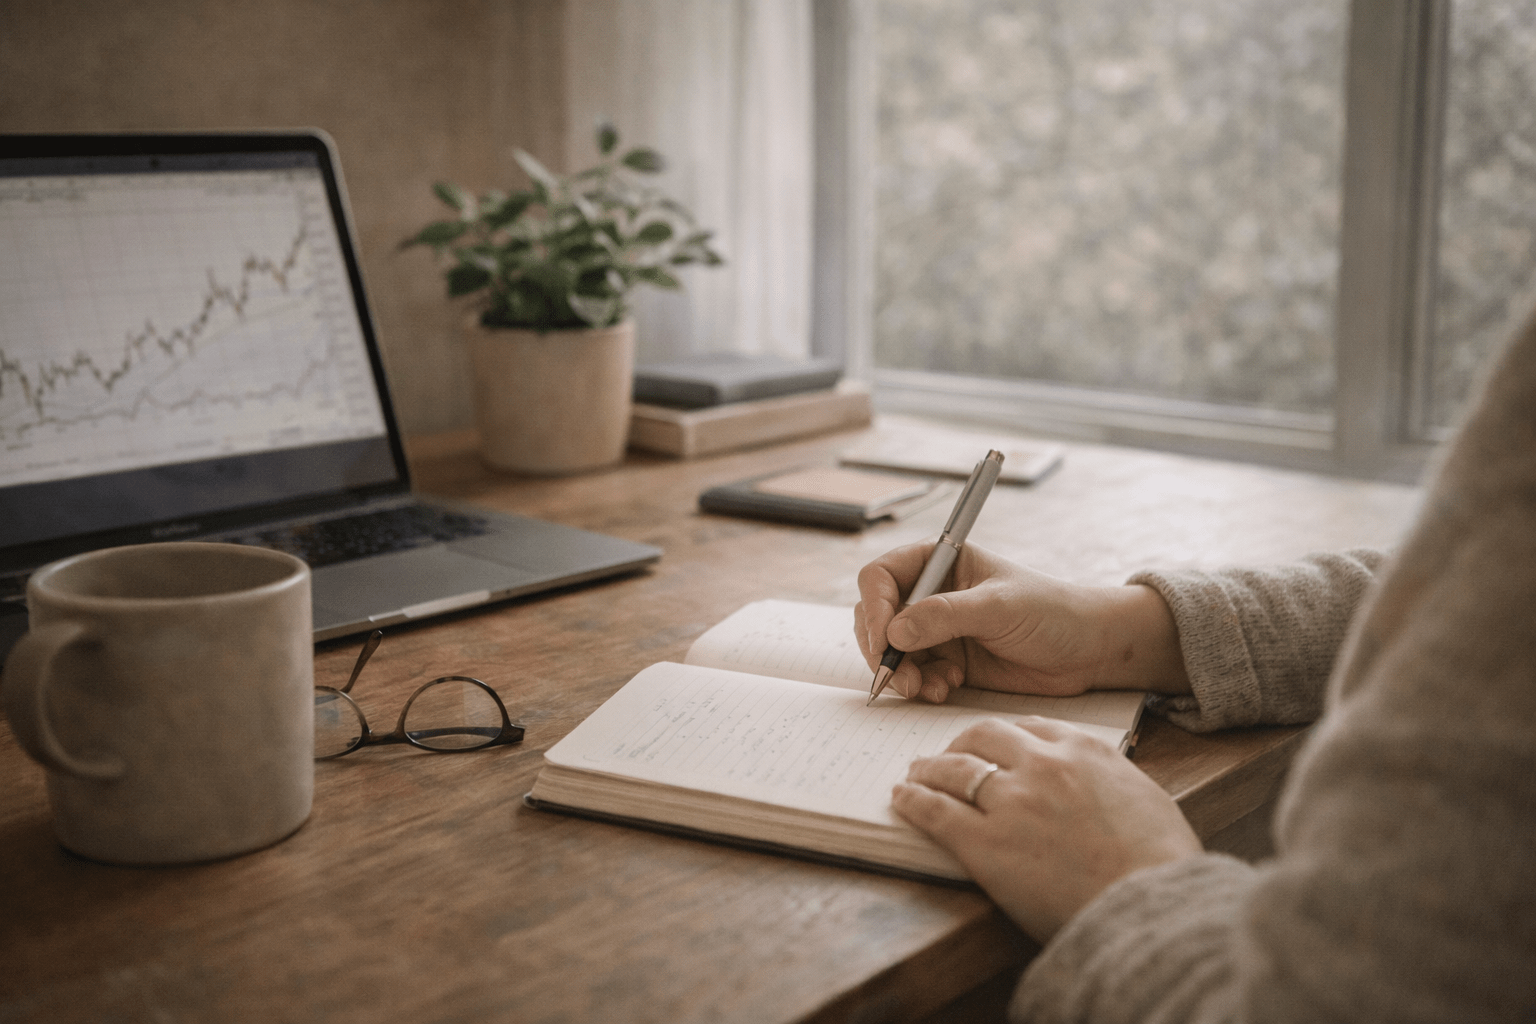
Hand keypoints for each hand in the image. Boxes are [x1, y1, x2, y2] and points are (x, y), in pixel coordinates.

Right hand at [854, 541, 1189, 702]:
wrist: (1089, 651)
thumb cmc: (1053, 612)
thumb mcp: (1000, 607)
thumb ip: (946, 615)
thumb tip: (894, 632)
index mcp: (940, 562)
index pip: (882, 577)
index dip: (874, 606)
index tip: (883, 638)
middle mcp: (932, 593)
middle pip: (876, 617)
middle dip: (882, 649)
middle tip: (899, 676)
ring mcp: (937, 630)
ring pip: (891, 651)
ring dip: (901, 672)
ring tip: (927, 688)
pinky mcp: (947, 661)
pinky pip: (913, 674)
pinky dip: (920, 685)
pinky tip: (945, 688)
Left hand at [892, 717, 1202, 942]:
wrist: (1153, 906)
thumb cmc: (1162, 863)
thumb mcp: (1143, 798)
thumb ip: (1108, 780)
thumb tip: (1094, 786)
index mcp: (1083, 750)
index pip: (1029, 727)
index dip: (1003, 736)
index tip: (992, 743)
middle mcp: (1042, 765)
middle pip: (983, 737)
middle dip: (960, 744)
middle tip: (947, 755)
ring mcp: (1010, 802)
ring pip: (953, 769)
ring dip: (929, 769)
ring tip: (915, 773)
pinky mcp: (985, 845)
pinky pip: (936, 812)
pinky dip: (914, 801)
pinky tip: (902, 798)